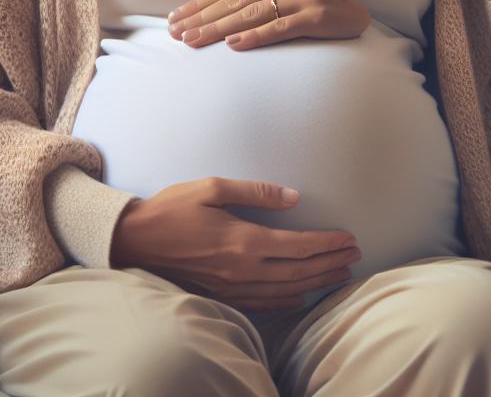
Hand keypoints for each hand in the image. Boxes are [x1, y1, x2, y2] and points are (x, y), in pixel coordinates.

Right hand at [110, 176, 362, 311]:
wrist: (135, 240)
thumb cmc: (172, 209)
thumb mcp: (212, 187)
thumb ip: (256, 192)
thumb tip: (292, 197)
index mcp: (244, 240)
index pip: (299, 246)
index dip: (328, 243)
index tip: (349, 238)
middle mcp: (244, 268)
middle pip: (300, 271)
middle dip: (330, 263)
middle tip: (354, 256)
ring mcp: (234, 286)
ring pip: (286, 289)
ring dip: (316, 282)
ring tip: (339, 274)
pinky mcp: (223, 295)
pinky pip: (263, 302)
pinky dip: (287, 301)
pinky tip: (301, 296)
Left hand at [168, 0, 370, 50]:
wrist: (361, 18)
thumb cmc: (322, 3)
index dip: (202, 1)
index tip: (177, 16)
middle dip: (203, 17)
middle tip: (176, 32)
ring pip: (252, 13)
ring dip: (219, 29)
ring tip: (194, 41)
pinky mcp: (317, 17)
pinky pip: (279, 28)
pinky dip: (254, 36)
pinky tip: (233, 46)